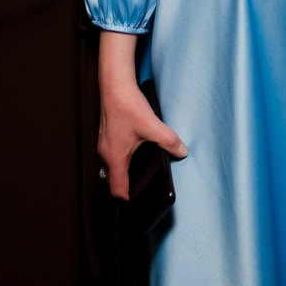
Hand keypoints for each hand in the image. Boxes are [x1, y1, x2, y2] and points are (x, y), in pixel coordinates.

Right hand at [97, 74, 187, 200]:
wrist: (114, 85)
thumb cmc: (127, 105)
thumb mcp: (152, 125)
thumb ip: (169, 141)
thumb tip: (182, 151)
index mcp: (115, 157)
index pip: (117, 188)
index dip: (128, 197)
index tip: (138, 200)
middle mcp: (105, 153)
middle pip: (113, 179)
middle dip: (127, 186)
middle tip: (142, 187)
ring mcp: (104, 144)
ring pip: (112, 166)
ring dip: (124, 172)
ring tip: (139, 172)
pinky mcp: (107, 135)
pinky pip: (112, 154)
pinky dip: (122, 159)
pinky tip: (135, 151)